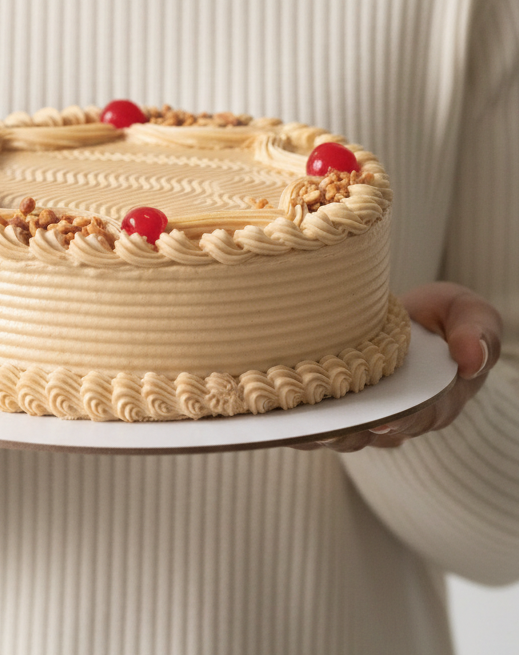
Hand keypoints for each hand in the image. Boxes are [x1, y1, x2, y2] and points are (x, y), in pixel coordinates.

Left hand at [295, 282, 502, 452]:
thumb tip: (470, 358)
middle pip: (370, 434)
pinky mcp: (331, 409)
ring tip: (289, 420)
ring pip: (336, 435)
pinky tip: (269, 411)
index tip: (382, 417)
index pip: (418, 417)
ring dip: (313, 430)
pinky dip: (290, 420)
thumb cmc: (442, 317)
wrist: (405, 319)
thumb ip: (477, 332)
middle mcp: (396, 418)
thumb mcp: (468, 312)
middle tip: (324, 426)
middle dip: (347, 431)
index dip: (400, 420)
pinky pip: (311, 423)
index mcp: (434, 402)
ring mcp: (362, 417)